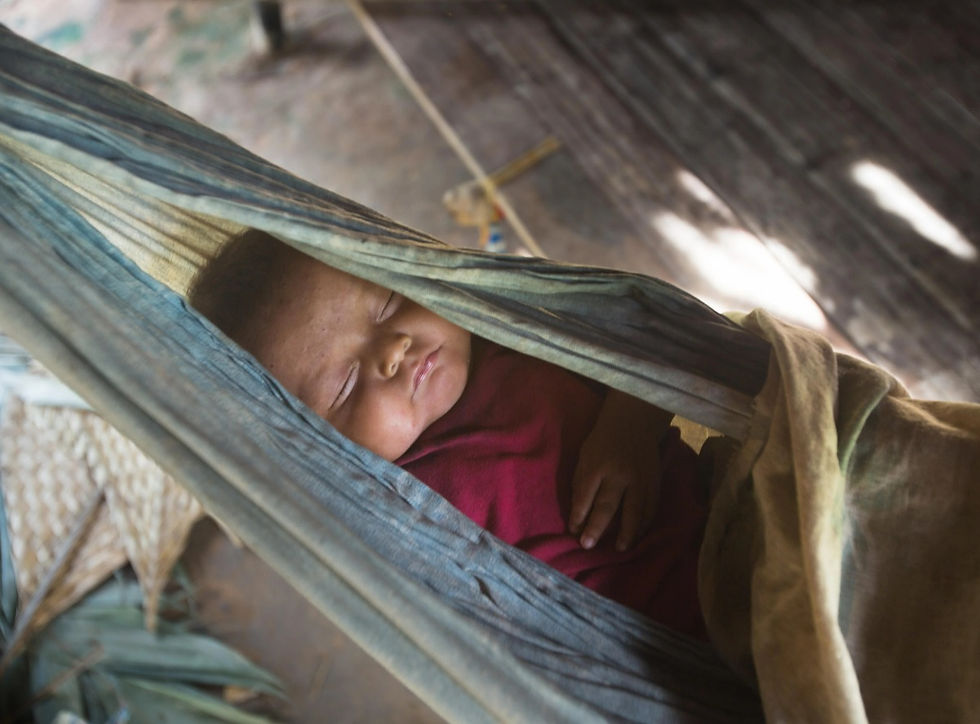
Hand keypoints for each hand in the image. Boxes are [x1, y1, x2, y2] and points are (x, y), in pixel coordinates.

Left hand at [568, 391, 670, 550]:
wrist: (633, 424)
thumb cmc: (602, 442)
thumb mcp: (584, 457)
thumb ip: (581, 482)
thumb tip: (578, 514)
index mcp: (597, 466)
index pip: (585, 495)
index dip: (579, 515)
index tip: (574, 532)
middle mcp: (618, 474)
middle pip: (608, 506)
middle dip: (597, 527)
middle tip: (589, 545)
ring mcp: (639, 478)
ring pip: (634, 510)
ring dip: (627, 532)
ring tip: (620, 548)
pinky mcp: (654, 481)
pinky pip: (651, 506)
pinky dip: (645, 522)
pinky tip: (638, 534)